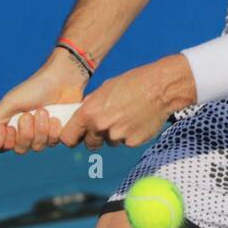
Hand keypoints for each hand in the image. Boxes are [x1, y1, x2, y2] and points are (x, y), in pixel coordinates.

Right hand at [0, 50, 87, 153]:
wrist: (61, 81)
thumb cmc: (34, 89)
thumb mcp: (9, 102)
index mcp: (11, 125)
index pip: (3, 147)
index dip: (8, 141)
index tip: (11, 127)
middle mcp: (26, 133)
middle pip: (21, 149)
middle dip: (25, 132)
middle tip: (29, 114)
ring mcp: (43, 135)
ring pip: (37, 147)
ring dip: (40, 128)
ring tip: (43, 111)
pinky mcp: (58, 134)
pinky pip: (53, 143)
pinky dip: (53, 130)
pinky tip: (55, 117)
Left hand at [59, 55, 195, 149]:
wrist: (159, 87)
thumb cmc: (132, 83)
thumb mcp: (104, 89)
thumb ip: (91, 105)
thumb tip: (83, 116)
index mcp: (89, 112)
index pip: (68, 137)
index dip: (72, 137)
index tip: (77, 136)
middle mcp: (101, 127)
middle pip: (90, 144)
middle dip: (96, 138)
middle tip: (107, 125)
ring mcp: (117, 136)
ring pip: (110, 142)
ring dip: (115, 134)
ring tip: (128, 116)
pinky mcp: (133, 142)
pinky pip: (126, 142)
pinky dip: (130, 135)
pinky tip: (138, 120)